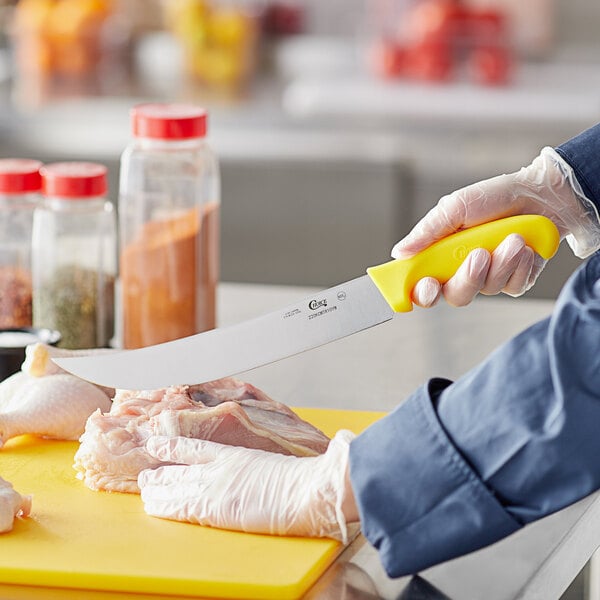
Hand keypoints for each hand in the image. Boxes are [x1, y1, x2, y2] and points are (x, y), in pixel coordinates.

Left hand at [138, 430, 356, 541]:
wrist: (312, 490)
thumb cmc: (312, 477)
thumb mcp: (294, 460)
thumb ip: (291, 452)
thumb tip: (331, 440)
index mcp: (239, 453)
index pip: (199, 446)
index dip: (176, 444)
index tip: (160, 440)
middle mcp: (223, 465)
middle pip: (182, 463)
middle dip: (161, 467)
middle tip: (146, 469)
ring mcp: (217, 485)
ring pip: (175, 482)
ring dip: (157, 485)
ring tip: (143, 486)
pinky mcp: (216, 506)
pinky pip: (181, 504)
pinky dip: (164, 502)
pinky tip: (151, 502)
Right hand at [392, 148, 599, 306]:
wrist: (541, 195)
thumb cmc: (494, 197)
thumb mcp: (455, 207)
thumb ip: (427, 232)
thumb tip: (398, 253)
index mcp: (441, 256)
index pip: (423, 286)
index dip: (421, 292)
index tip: (428, 284)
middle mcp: (462, 271)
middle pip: (455, 296)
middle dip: (467, 278)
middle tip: (479, 255)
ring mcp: (490, 278)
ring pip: (487, 290)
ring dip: (502, 263)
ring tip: (514, 238)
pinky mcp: (516, 280)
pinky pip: (513, 287)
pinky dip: (521, 266)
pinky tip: (525, 247)